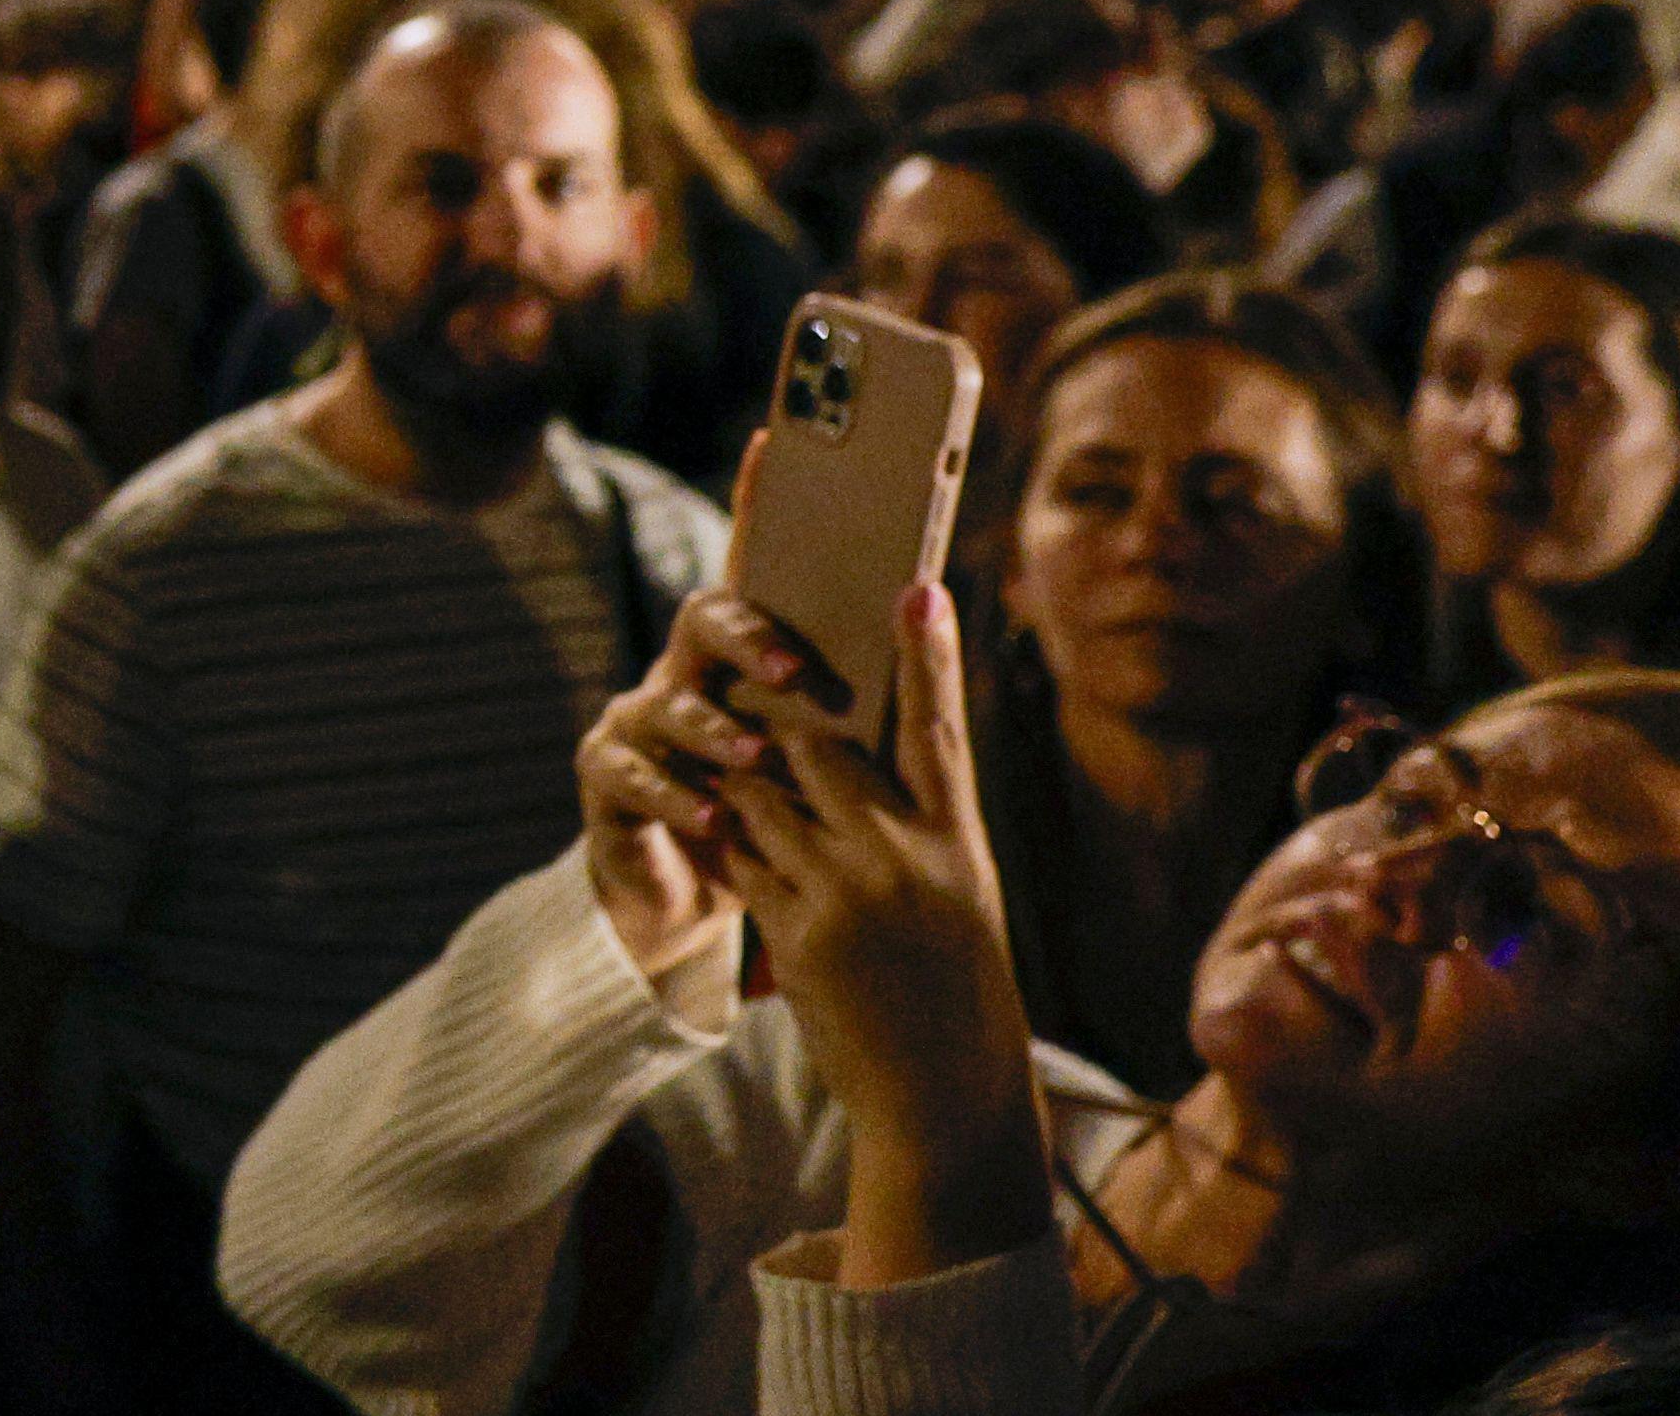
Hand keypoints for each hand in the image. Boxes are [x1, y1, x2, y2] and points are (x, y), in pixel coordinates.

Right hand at [579, 588, 832, 979]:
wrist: (690, 894)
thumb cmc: (768, 822)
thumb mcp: (812, 773)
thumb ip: (845, 724)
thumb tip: (922, 674)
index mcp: (736, 660)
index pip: (752, 594)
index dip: (770, 581)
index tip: (818, 606)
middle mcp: (682, 675)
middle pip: (702, 623)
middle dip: (749, 643)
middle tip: (794, 674)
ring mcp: (636, 722)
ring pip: (666, 704)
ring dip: (714, 729)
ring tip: (756, 755)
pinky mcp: (606, 776)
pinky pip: (629, 773)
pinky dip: (672, 795)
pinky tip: (713, 818)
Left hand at [718, 583, 1048, 1281]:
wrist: (944, 1097)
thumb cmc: (957, 991)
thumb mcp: (961, 897)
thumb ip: (917, 828)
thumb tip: (859, 765)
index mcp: (958, 843)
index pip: (941, 730)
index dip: (929, 654)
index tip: (918, 584)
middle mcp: (907, 858)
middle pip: (819, 748)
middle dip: (781, 734)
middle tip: (758, 717)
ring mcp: (850, 895)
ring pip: (762, 797)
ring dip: (741, 790)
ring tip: (731, 786)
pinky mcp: (798, 933)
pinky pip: (740, 859)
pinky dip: (726, 846)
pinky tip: (717, 841)